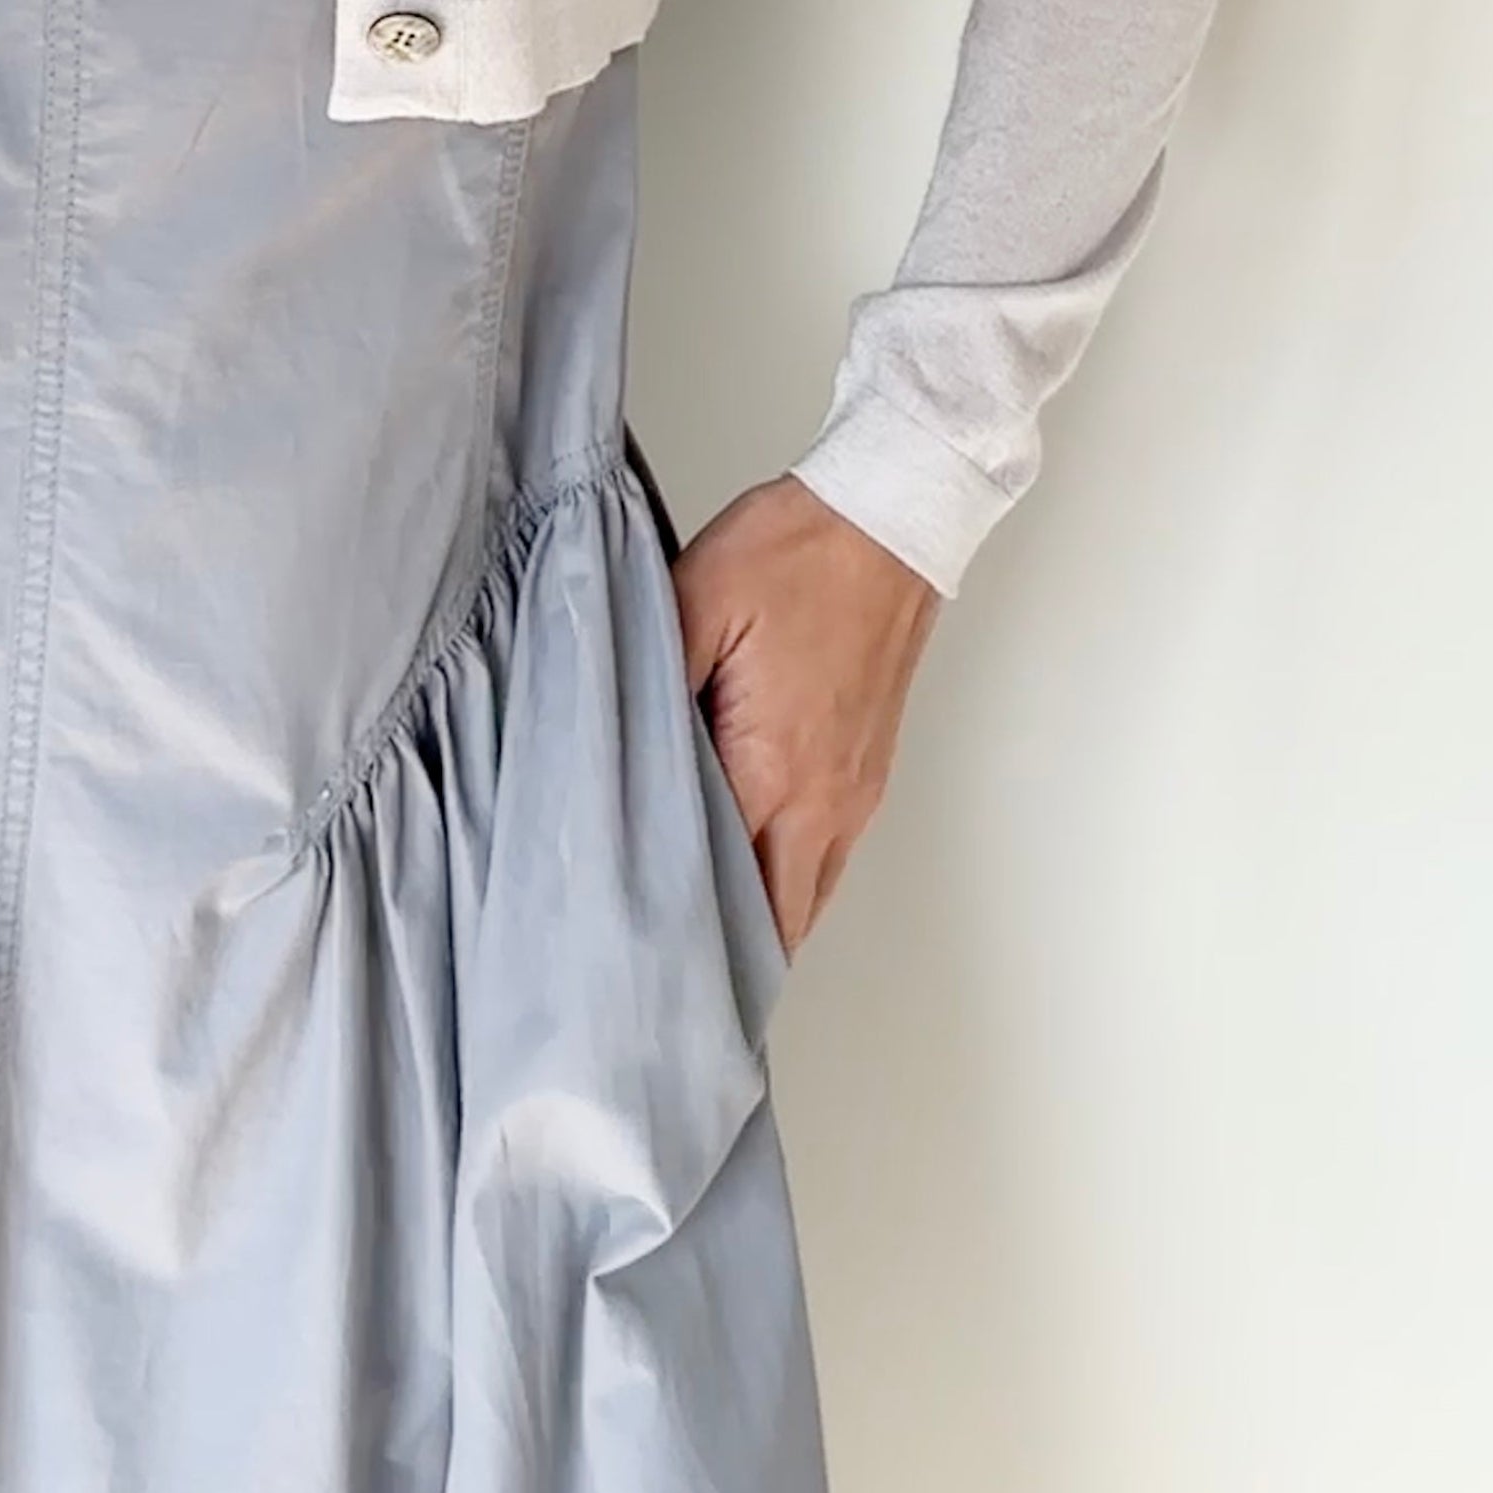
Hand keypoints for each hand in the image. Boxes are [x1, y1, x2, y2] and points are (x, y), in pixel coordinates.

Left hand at [669, 471, 941, 956]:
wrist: (888, 518)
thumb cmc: (796, 551)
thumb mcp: (690, 598)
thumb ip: (643, 680)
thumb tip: (605, 742)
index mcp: (774, 770)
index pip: (724, 897)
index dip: (677, 938)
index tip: (630, 966)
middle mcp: (824, 802)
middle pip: (776, 925)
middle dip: (721, 958)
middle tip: (657, 975)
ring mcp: (854, 793)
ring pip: (807, 898)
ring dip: (758, 922)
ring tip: (692, 937)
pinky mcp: (867, 773)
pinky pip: (827, 858)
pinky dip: (788, 880)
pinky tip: (742, 867)